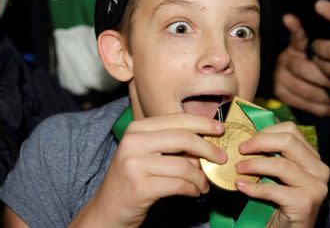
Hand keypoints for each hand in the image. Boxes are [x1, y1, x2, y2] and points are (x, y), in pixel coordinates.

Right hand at [69, 114, 226, 227]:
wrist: (107, 209)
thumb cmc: (133, 178)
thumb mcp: (147, 152)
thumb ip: (171, 142)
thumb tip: (207, 138)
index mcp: (137, 128)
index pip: (177, 119)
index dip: (202, 122)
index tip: (220, 129)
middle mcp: (134, 142)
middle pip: (183, 138)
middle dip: (208, 148)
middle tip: (222, 157)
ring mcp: (135, 164)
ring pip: (184, 165)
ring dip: (201, 177)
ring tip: (205, 184)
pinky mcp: (140, 187)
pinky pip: (179, 185)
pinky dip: (192, 189)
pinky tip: (195, 192)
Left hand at [235, 122, 329, 227]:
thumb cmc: (281, 199)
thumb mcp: (278, 172)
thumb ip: (272, 153)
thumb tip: (250, 132)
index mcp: (313, 157)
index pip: (291, 130)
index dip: (266, 131)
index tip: (247, 140)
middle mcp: (319, 169)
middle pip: (288, 141)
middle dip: (259, 142)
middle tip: (241, 150)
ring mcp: (315, 186)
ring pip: (281, 164)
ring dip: (254, 165)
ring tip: (238, 168)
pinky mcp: (305, 203)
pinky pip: (274, 189)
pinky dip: (254, 188)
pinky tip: (241, 186)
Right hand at [273, 14, 329, 116]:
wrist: (283, 76)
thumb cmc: (307, 61)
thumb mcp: (311, 49)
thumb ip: (311, 39)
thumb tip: (304, 22)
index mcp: (294, 48)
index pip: (296, 36)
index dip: (295, 28)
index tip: (290, 19)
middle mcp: (283, 60)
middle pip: (303, 69)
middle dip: (322, 78)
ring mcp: (278, 77)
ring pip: (302, 89)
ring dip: (321, 96)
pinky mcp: (279, 93)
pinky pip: (299, 103)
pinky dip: (317, 108)